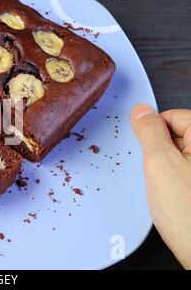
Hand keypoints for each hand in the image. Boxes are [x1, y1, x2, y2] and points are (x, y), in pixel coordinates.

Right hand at [131, 104, 190, 268]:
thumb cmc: (190, 215)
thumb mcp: (160, 164)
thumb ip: (150, 132)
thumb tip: (142, 112)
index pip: (174, 116)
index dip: (154, 131)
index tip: (146, 147)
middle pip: (177, 136)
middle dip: (158, 152)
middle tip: (157, 172)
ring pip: (178, 158)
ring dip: (164, 169)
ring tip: (167, 189)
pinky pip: (182, 175)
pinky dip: (172, 183)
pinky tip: (172, 198)